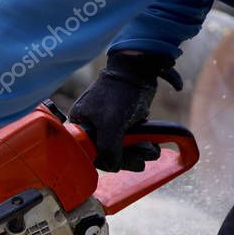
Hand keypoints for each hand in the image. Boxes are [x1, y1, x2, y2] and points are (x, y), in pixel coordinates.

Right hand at [69, 52, 180, 171]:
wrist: (138, 67)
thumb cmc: (119, 94)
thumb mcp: (111, 125)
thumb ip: (108, 149)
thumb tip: (112, 167)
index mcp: (80, 124)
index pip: (90, 152)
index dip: (107, 161)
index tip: (124, 164)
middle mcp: (91, 124)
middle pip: (107, 151)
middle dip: (129, 156)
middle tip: (145, 159)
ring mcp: (108, 121)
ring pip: (121, 145)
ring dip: (138, 151)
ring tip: (153, 150)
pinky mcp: (123, 117)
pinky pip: (129, 137)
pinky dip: (140, 142)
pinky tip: (151, 143)